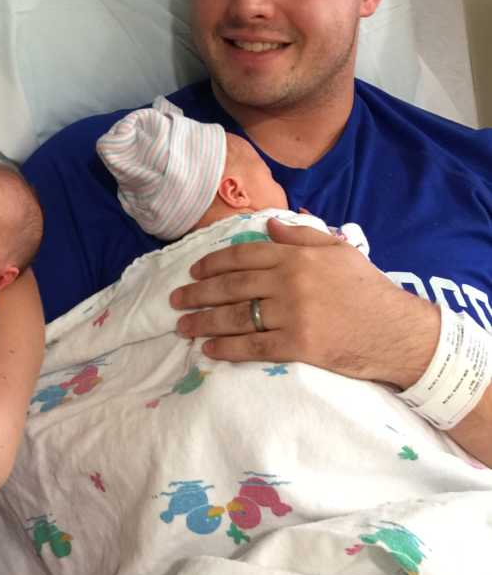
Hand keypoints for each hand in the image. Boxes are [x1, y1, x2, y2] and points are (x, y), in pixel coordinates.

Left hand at [170, 218, 439, 385]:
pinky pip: (253, 346)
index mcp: (296, 256)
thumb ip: (301, 235)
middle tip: (175, 299)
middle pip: (232, 286)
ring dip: (203, 321)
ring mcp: (292, 314)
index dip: (213, 263)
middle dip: (198, 293)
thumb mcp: (339, 248)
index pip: (243, 255)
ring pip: (236, 317)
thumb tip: (269, 225)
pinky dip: (226, 348)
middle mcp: (289, 282)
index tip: (193, 271)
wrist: (399, 331)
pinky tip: (208, 349)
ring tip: (182, 325)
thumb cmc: (369, 288)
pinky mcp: (298, 345)